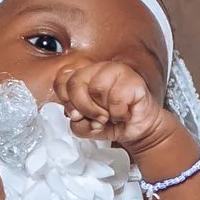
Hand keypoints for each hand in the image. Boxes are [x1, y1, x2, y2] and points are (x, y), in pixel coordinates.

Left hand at [56, 54, 178, 161]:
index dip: (66, 100)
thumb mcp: (86, 127)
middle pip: (75, 83)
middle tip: (96, 117)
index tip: (76, 113)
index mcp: (83, 75)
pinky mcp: (133, 79)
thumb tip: (77, 115)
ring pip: (96, 88)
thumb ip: (76, 122)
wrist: (138, 130)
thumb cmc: (112, 123)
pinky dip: (118, 113)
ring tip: (111, 114)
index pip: (61, 79)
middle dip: (83, 107)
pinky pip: (116, 98)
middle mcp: (98, 69)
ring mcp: (116, 70)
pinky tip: (123, 113)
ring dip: (103, 111)